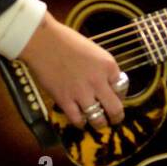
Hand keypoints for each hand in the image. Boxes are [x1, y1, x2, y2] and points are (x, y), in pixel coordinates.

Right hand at [19, 12, 125, 130]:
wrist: (44, 41)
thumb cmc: (68, 41)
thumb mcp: (95, 52)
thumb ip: (102, 69)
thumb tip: (107, 85)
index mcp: (108, 65)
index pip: (122, 88)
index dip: (120, 95)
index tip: (116, 98)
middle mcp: (98, 81)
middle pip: (115, 109)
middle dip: (116, 117)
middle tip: (114, 119)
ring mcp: (81, 92)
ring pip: (98, 119)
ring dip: (99, 124)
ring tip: (98, 124)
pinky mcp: (64, 100)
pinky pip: (77, 120)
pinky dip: (80, 123)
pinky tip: (81, 120)